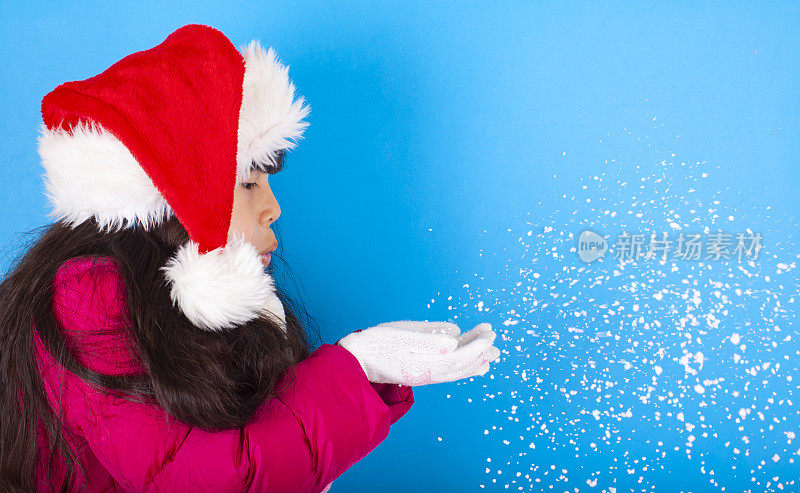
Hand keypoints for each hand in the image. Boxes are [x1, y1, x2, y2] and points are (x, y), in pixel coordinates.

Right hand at [336, 321, 499, 385]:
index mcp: (423, 366)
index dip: (476, 347)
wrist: (353, 359)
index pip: (458, 359)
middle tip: (496, 339)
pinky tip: (466, 351)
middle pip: (460, 366)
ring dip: (473, 356)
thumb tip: (455, 340)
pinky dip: (459, 359)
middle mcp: (427, 373)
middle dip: (480, 352)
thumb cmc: (373, 344)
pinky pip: (445, 366)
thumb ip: (428, 338)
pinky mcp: (418, 368)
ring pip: (454, 367)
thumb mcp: (400, 335)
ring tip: (490, 347)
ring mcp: (423, 372)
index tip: (489, 335)